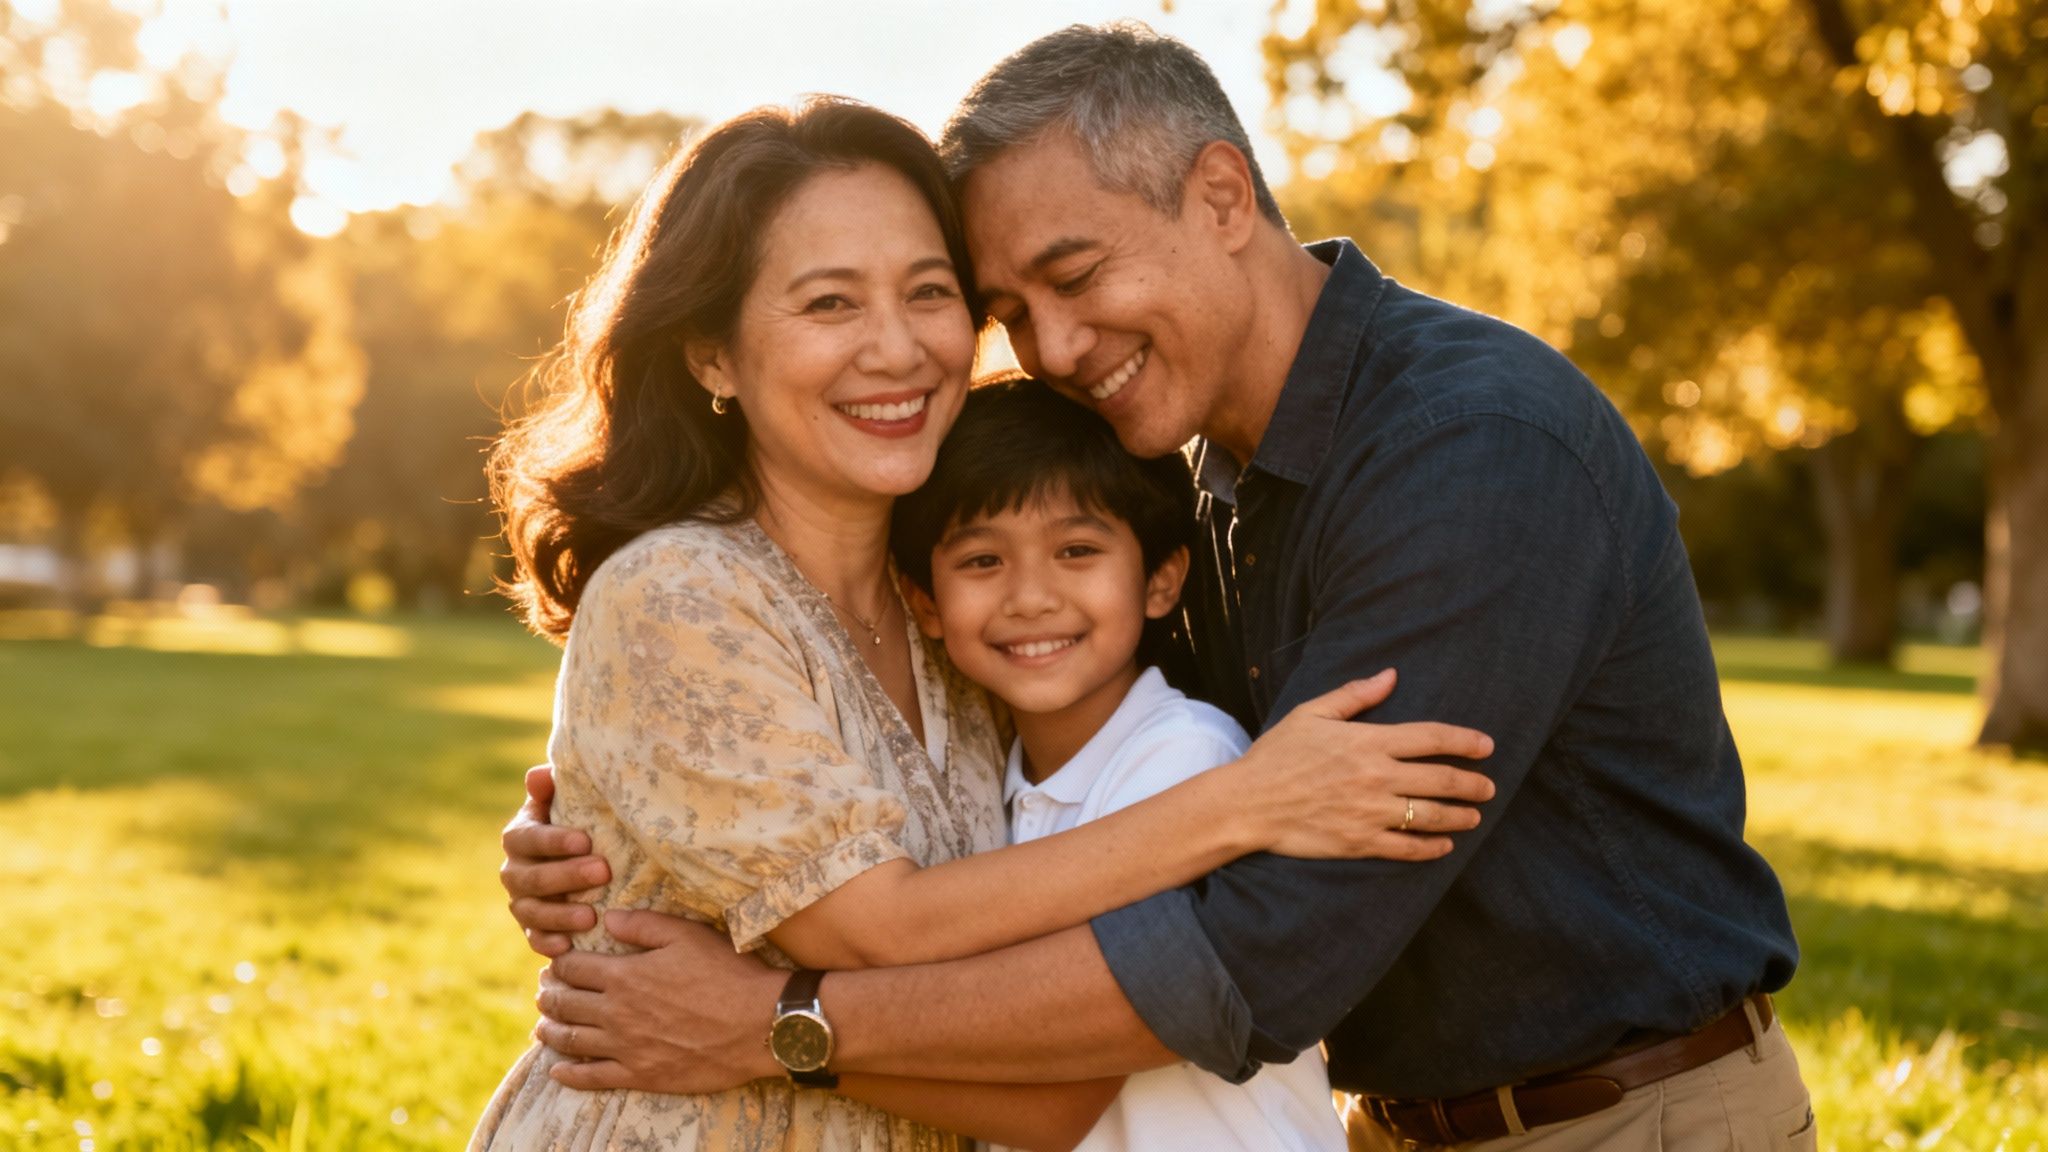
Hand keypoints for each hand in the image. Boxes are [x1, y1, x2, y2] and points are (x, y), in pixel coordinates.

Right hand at [500, 764, 609, 956]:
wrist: (582, 862)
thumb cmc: (580, 825)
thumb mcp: (569, 803)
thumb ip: (552, 788)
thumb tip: (539, 776)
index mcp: (520, 836)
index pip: (528, 838)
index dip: (554, 840)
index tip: (585, 840)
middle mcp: (514, 871)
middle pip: (533, 877)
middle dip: (567, 876)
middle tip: (603, 871)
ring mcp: (521, 903)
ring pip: (532, 912)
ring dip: (560, 915)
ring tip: (591, 916)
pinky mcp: (533, 930)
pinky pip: (534, 940)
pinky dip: (549, 944)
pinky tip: (569, 946)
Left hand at [535, 909, 785, 1093]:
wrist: (761, 1025)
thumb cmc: (729, 974)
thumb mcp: (689, 936)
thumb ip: (644, 925)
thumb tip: (608, 918)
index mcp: (625, 975)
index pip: (574, 967)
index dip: (560, 962)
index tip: (557, 961)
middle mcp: (617, 1013)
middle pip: (565, 1003)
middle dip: (550, 995)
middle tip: (545, 991)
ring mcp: (626, 1048)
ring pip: (572, 1040)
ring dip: (551, 1031)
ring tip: (542, 1025)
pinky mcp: (641, 1075)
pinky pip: (592, 1077)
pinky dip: (569, 1074)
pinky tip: (557, 1070)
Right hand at [1237, 670, 1496, 859]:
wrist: (1248, 803)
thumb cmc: (1277, 755)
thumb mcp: (1311, 713)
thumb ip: (1354, 696)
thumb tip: (1390, 675)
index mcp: (1367, 741)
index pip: (1431, 738)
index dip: (1465, 741)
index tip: (1487, 747)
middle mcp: (1376, 777)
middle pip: (1442, 779)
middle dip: (1473, 784)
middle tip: (1488, 787)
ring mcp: (1370, 812)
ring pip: (1431, 816)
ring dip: (1460, 816)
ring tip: (1474, 816)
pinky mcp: (1360, 842)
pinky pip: (1407, 848)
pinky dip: (1432, 848)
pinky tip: (1445, 845)